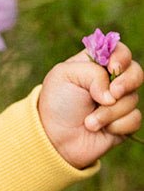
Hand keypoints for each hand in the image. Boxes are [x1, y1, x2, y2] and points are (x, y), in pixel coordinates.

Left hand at [37, 40, 142, 168]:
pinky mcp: (124, 121)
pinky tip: (101, 130)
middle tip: (112, 95)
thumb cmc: (57, 103)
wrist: (55, 139)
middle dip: (126, 83)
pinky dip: (117, 125)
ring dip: (109, 112)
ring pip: (133, 99)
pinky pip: (134, 119)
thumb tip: (112, 94)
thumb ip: (92, 73)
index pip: (119, 50)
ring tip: (89, 122)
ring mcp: (119, 101)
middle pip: (136, 72)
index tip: (113, 67)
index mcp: (95, 64)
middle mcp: (111, 80)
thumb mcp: (64, 76)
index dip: (121, 57)